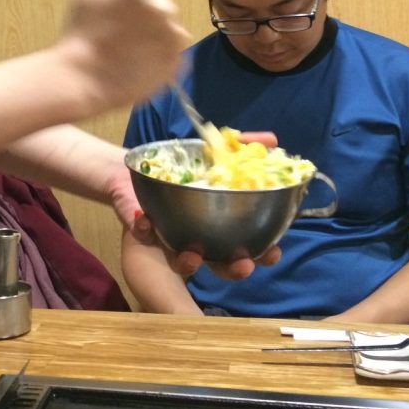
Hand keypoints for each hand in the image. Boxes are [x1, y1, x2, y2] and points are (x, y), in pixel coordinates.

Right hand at [59, 0, 189, 111]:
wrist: (82, 77)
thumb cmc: (80, 33)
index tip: (119, 6)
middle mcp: (161, 6)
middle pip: (160, 0)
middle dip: (145, 9)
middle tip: (121, 28)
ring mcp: (172, 34)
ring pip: (168, 24)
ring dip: (155, 29)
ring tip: (130, 45)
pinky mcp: (175, 59)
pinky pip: (174, 49)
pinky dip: (161, 50)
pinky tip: (140, 57)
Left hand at [111, 134, 281, 283]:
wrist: (133, 166)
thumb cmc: (180, 164)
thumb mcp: (214, 152)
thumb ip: (243, 146)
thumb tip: (273, 139)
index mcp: (220, 224)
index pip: (248, 248)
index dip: (264, 255)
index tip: (275, 252)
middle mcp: (198, 238)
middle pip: (221, 265)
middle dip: (233, 269)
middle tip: (243, 265)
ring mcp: (171, 238)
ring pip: (184, 262)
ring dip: (190, 262)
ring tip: (194, 257)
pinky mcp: (143, 231)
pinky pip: (144, 235)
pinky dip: (145, 229)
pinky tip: (145, 221)